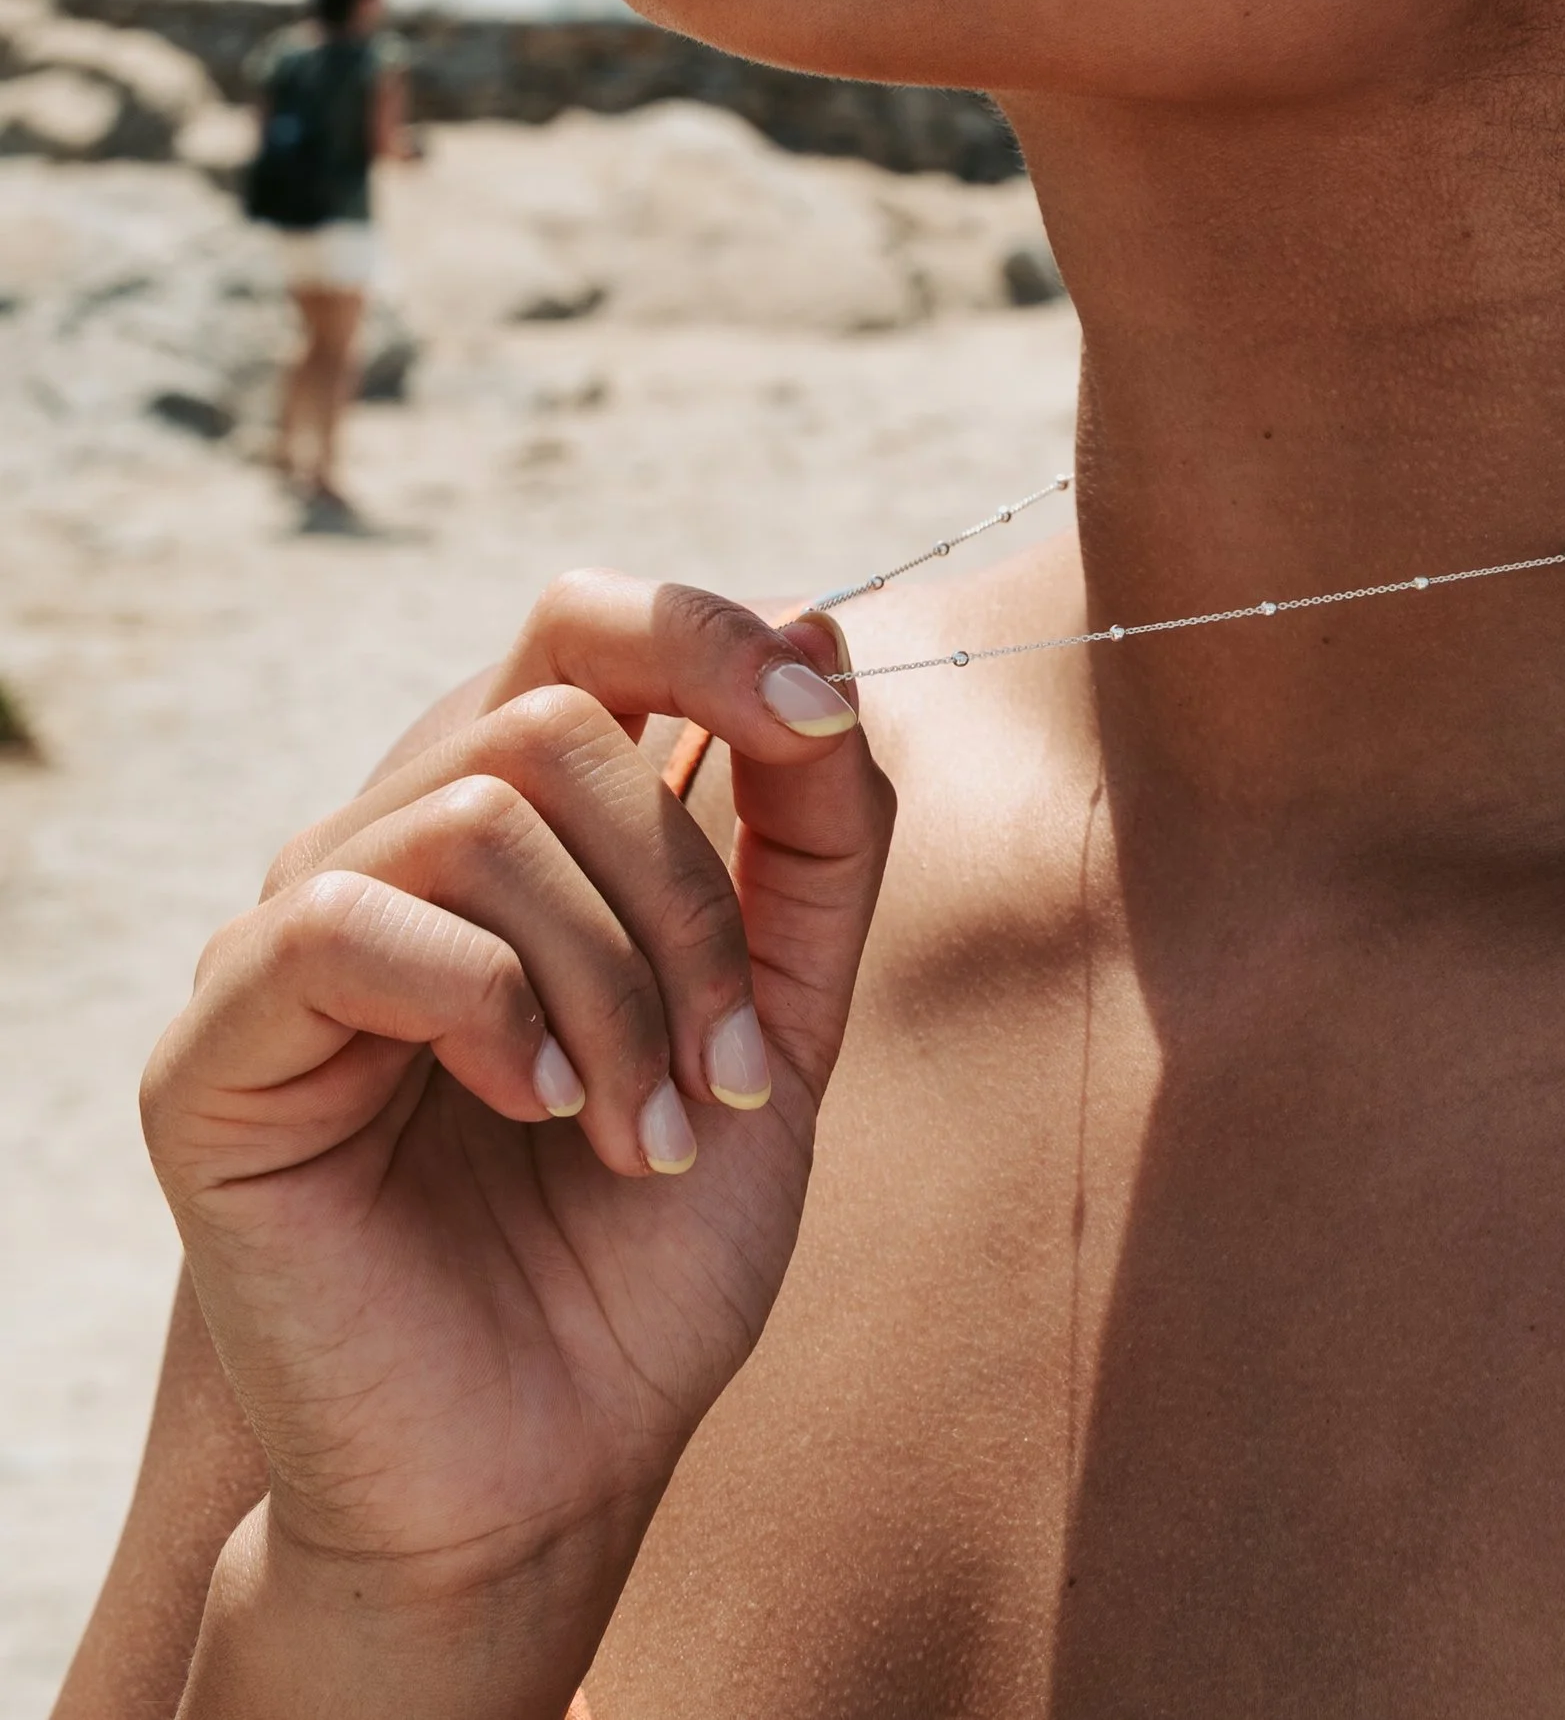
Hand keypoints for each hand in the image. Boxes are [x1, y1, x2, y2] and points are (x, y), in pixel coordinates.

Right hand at [143, 574, 885, 1686]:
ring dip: (617, 978)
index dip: (712, 638)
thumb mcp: (783, 1022)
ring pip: (477, 809)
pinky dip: (488, 1004)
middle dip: (692, 890)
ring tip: (650, 1129)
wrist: (547, 1466)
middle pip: (557, 709)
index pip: (588, 623)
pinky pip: (347, 918)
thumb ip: (816, 837)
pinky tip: (545, 1109)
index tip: (822, 720)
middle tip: (735, 1072)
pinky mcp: (216, 1050)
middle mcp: (396, 847)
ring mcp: (294, 937)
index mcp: (520, 824)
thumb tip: (818, 629)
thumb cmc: (648, 1247)